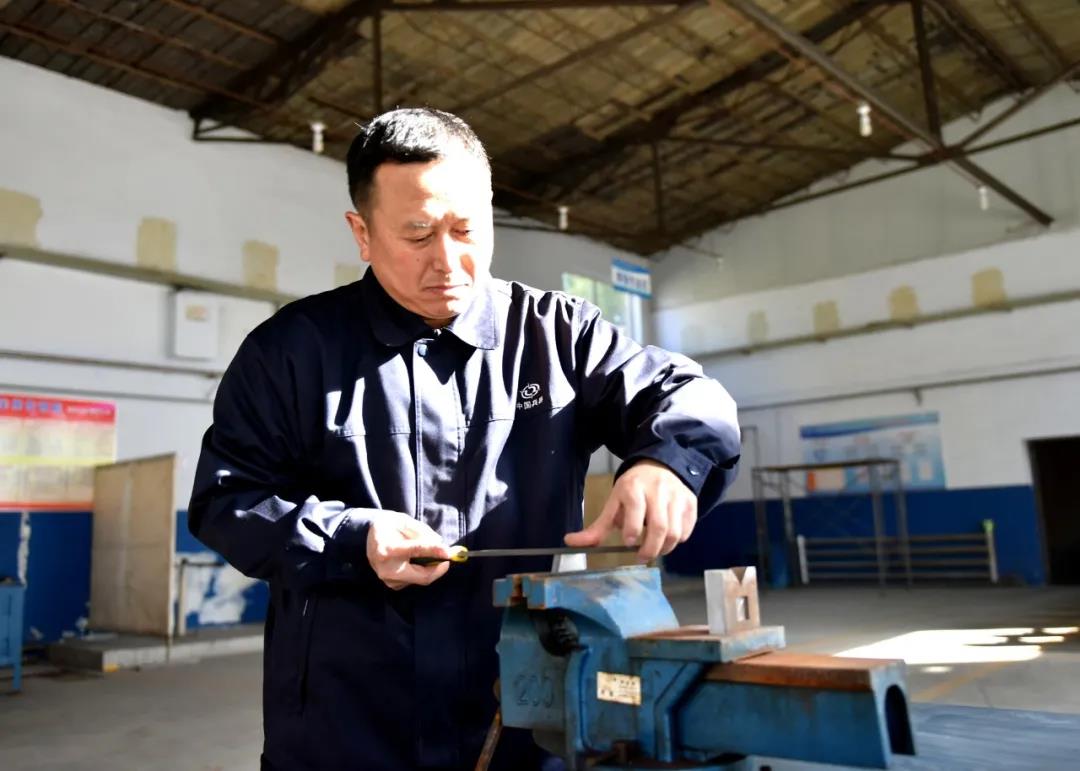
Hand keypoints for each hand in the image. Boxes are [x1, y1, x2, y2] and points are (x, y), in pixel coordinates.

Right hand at [366, 511, 453, 589]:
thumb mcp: (403, 521)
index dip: (434, 551)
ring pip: (421, 578)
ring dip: (431, 566)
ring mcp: (389, 580)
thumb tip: (440, 543)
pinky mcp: (393, 585)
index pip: (416, 551)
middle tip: (449, 555)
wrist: (369, 538)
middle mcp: (387, 569)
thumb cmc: (388, 526)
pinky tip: (418, 559)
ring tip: (430, 552)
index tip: (449, 552)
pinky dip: (423, 570)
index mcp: (387, 549)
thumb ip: (422, 532)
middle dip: (439, 567)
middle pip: (423, 575)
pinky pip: (416, 579)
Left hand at [564, 460, 697, 560]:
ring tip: (654, 551)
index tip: (627, 542)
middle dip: (650, 548)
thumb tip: (569, 542)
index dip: (632, 530)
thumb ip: (597, 527)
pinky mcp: (691, 503)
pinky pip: (687, 530)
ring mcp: (677, 496)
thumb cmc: (633, 489)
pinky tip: (667, 539)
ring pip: (675, 532)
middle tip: (641, 557)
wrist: (660, 466)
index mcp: (634, 488)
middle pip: (659, 526)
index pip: (636, 509)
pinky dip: (678, 541)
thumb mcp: (614, 503)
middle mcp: (658, 490)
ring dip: (665, 548)